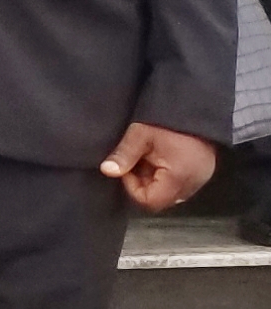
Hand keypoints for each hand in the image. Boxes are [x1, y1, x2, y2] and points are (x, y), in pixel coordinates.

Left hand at [102, 122, 220, 211]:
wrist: (197, 106)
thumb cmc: (169, 121)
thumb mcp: (141, 134)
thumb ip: (124, 155)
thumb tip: (106, 171)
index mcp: (179, 178)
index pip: (150, 202)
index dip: (133, 188)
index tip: (128, 168)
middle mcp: (193, 184)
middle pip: (160, 201)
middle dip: (143, 185)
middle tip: (139, 162)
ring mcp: (200, 179)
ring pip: (169, 194)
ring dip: (154, 181)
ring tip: (151, 159)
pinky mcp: (202, 173)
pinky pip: (180, 185)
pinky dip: (167, 177)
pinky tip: (162, 159)